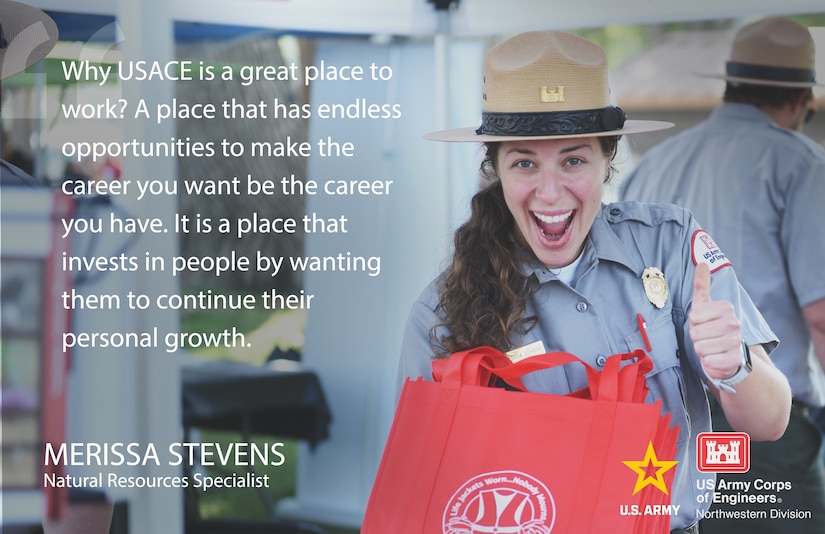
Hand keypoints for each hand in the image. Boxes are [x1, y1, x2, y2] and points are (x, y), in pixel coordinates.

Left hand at [689, 264, 742, 379]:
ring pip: (701, 349)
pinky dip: (709, 363)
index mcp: (726, 308)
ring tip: (712, 347)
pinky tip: (717, 359)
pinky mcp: (735, 361)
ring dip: (702, 351)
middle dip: (697, 338)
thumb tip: (702, 262)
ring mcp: (736, 342)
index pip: (694, 317)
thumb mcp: (704, 305)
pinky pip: (709, 362)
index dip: (694, 323)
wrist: (729, 354)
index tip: (704, 323)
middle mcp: (735, 323)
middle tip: (707, 337)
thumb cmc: (711, 327)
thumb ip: (702, 285)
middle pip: (696, 334)